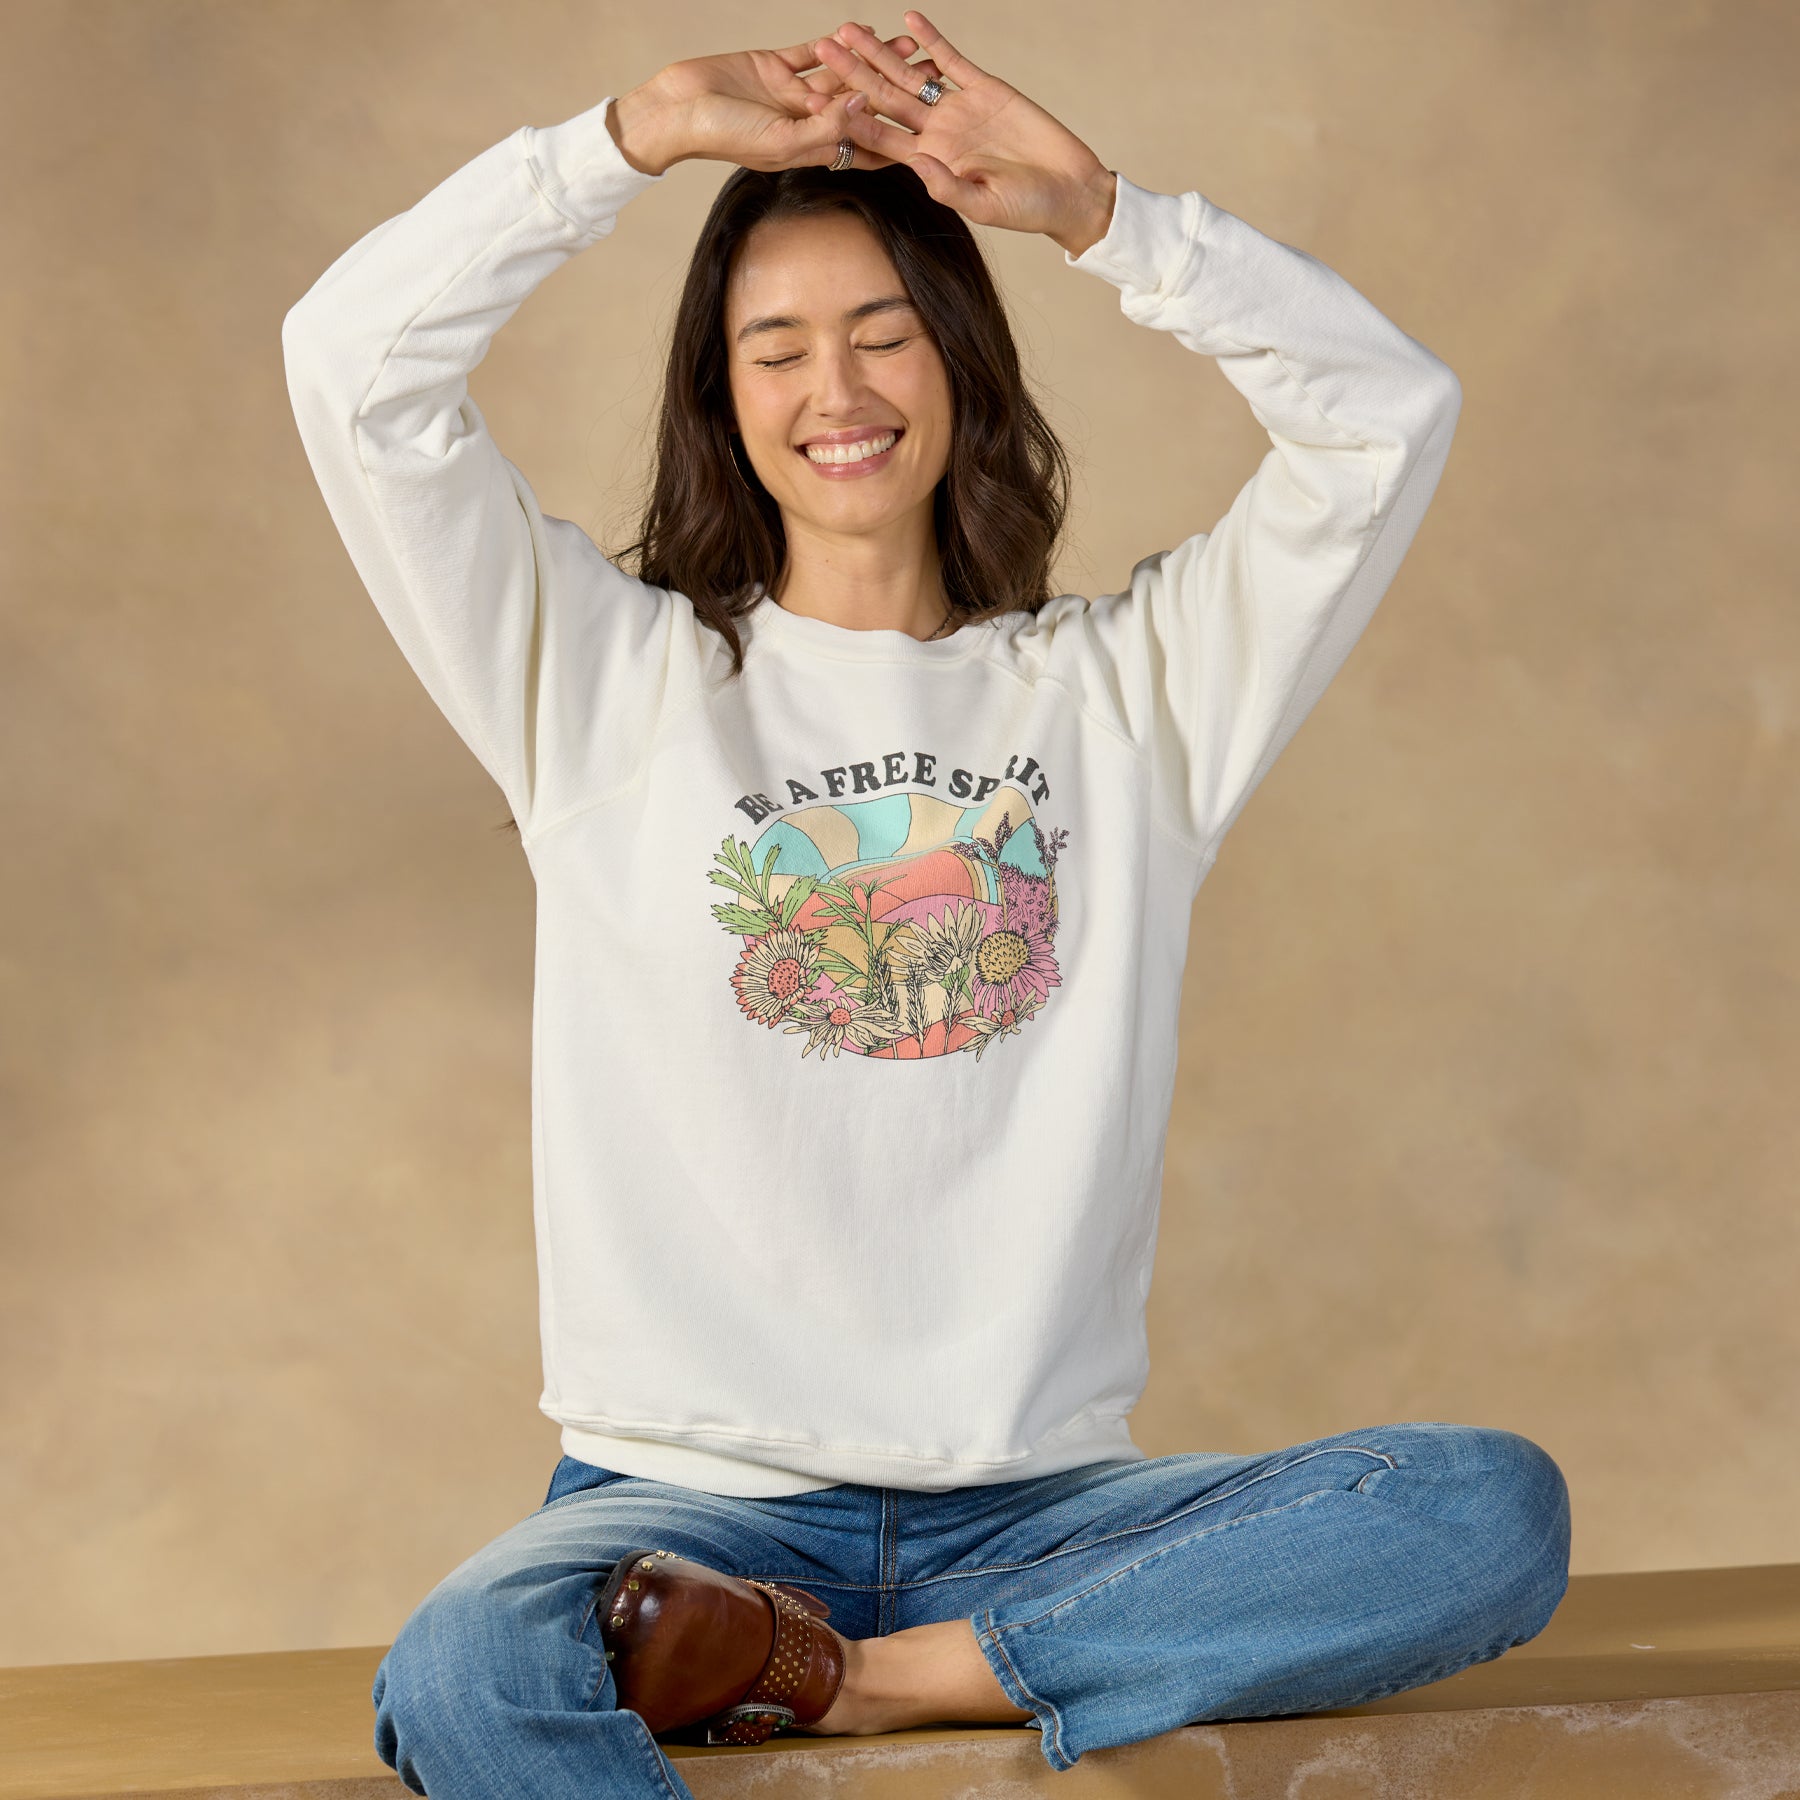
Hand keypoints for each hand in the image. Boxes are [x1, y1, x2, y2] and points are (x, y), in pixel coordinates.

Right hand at [611, 38, 918, 175]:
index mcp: (812, 150)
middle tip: (933, 78)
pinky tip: (862, 30)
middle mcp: (807, 123)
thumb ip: (824, 126)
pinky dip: (834, 43)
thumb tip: (865, 108)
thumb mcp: (780, 141)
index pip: (863, 147)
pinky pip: (811, 54)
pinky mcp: (775, 67)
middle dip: (896, 94)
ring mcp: (792, 94)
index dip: (896, 139)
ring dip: (872, 64)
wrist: (678, 111)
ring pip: (841, 77)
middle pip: (861, 108)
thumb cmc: (723, 137)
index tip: (931, 132)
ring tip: (908, 48)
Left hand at [809, 11, 1116, 252]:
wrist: (1068, 189)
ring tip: (851, 29)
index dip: (849, 119)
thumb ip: (949, 186)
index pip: (881, 138)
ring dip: (881, 52)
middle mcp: (938, 133)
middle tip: (821, 49)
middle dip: (853, 74)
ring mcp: (959, 108)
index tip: (818, 103)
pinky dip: (931, 39)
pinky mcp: (985, 88)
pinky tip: (908, 20)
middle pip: (886, 99)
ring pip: (911, 73)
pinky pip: (952, 59)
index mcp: (930, 162)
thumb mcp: (986, 204)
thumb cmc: (1027, 209)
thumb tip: (918, 164)